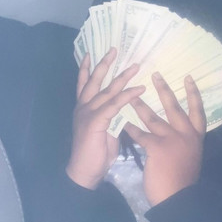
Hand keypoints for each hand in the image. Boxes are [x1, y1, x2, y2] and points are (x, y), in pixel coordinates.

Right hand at [66, 49, 144, 189]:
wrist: (85, 172)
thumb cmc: (95, 155)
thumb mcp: (104, 131)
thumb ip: (111, 118)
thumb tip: (122, 110)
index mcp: (83, 110)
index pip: (84, 85)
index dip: (86, 69)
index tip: (90, 53)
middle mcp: (83, 108)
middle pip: (94, 81)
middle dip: (104, 64)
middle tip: (114, 49)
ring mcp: (88, 114)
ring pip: (106, 90)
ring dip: (122, 77)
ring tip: (135, 66)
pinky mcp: (95, 122)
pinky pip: (114, 105)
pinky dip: (127, 96)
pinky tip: (138, 90)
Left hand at [125, 72, 206, 205]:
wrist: (178, 199)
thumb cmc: (182, 181)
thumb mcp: (189, 158)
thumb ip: (185, 145)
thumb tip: (179, 136)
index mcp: (196, 137)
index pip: (197, 111)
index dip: (193, 94)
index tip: (188, 78)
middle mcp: (186, 135)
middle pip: (174, 107)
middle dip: (165, 90)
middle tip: (156, 74)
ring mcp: (172, 140)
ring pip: (154, 118)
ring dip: (140, 105)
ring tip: (131, 94)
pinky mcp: (158, 148)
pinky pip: (141, 134)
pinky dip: (131, 128)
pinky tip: (122, 122)